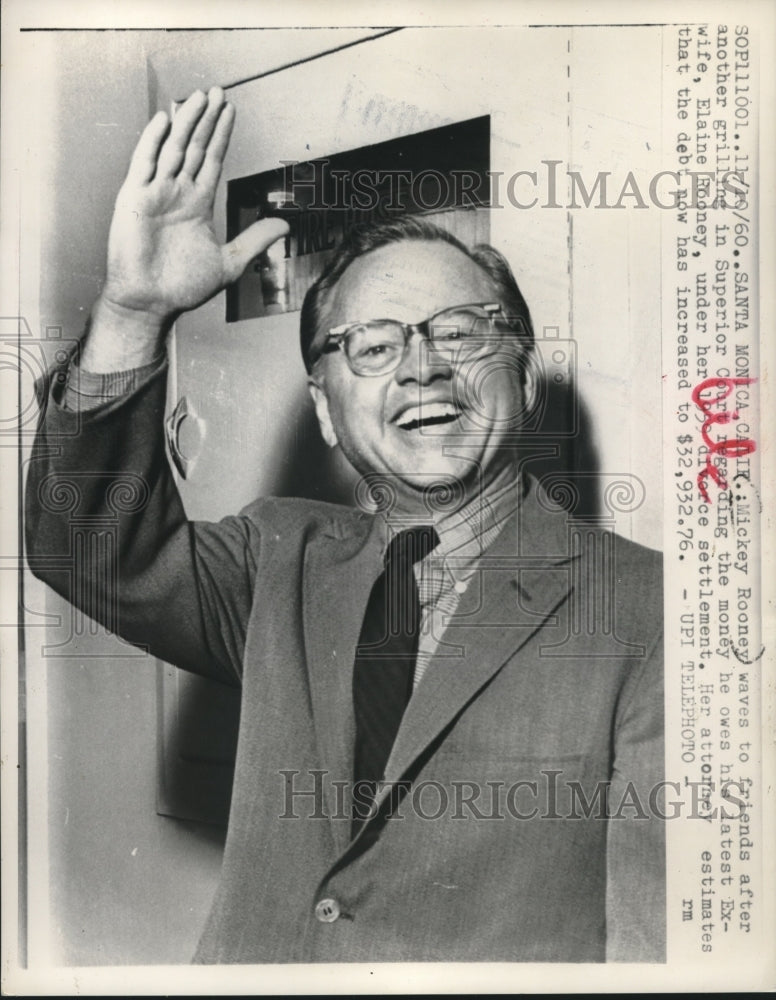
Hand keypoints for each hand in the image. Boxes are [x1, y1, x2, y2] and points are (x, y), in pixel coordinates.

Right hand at [101, 86, 287, 322]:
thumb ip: (255, 240)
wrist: (151, 303)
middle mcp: (176, 193)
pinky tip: (163, 121)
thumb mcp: (230, 262)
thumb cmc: (182, 287)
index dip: (221, 136)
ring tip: (199, 98)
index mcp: (197, 204)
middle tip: (217, 92)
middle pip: (194, 147)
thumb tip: (284, 225)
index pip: (211, 160)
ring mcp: (155, 193)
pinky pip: (143, 163)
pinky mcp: (134, 198)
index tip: (230, 111)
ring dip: (185, 122)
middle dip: (206, 120)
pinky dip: (152, 141)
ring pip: (172, 149)